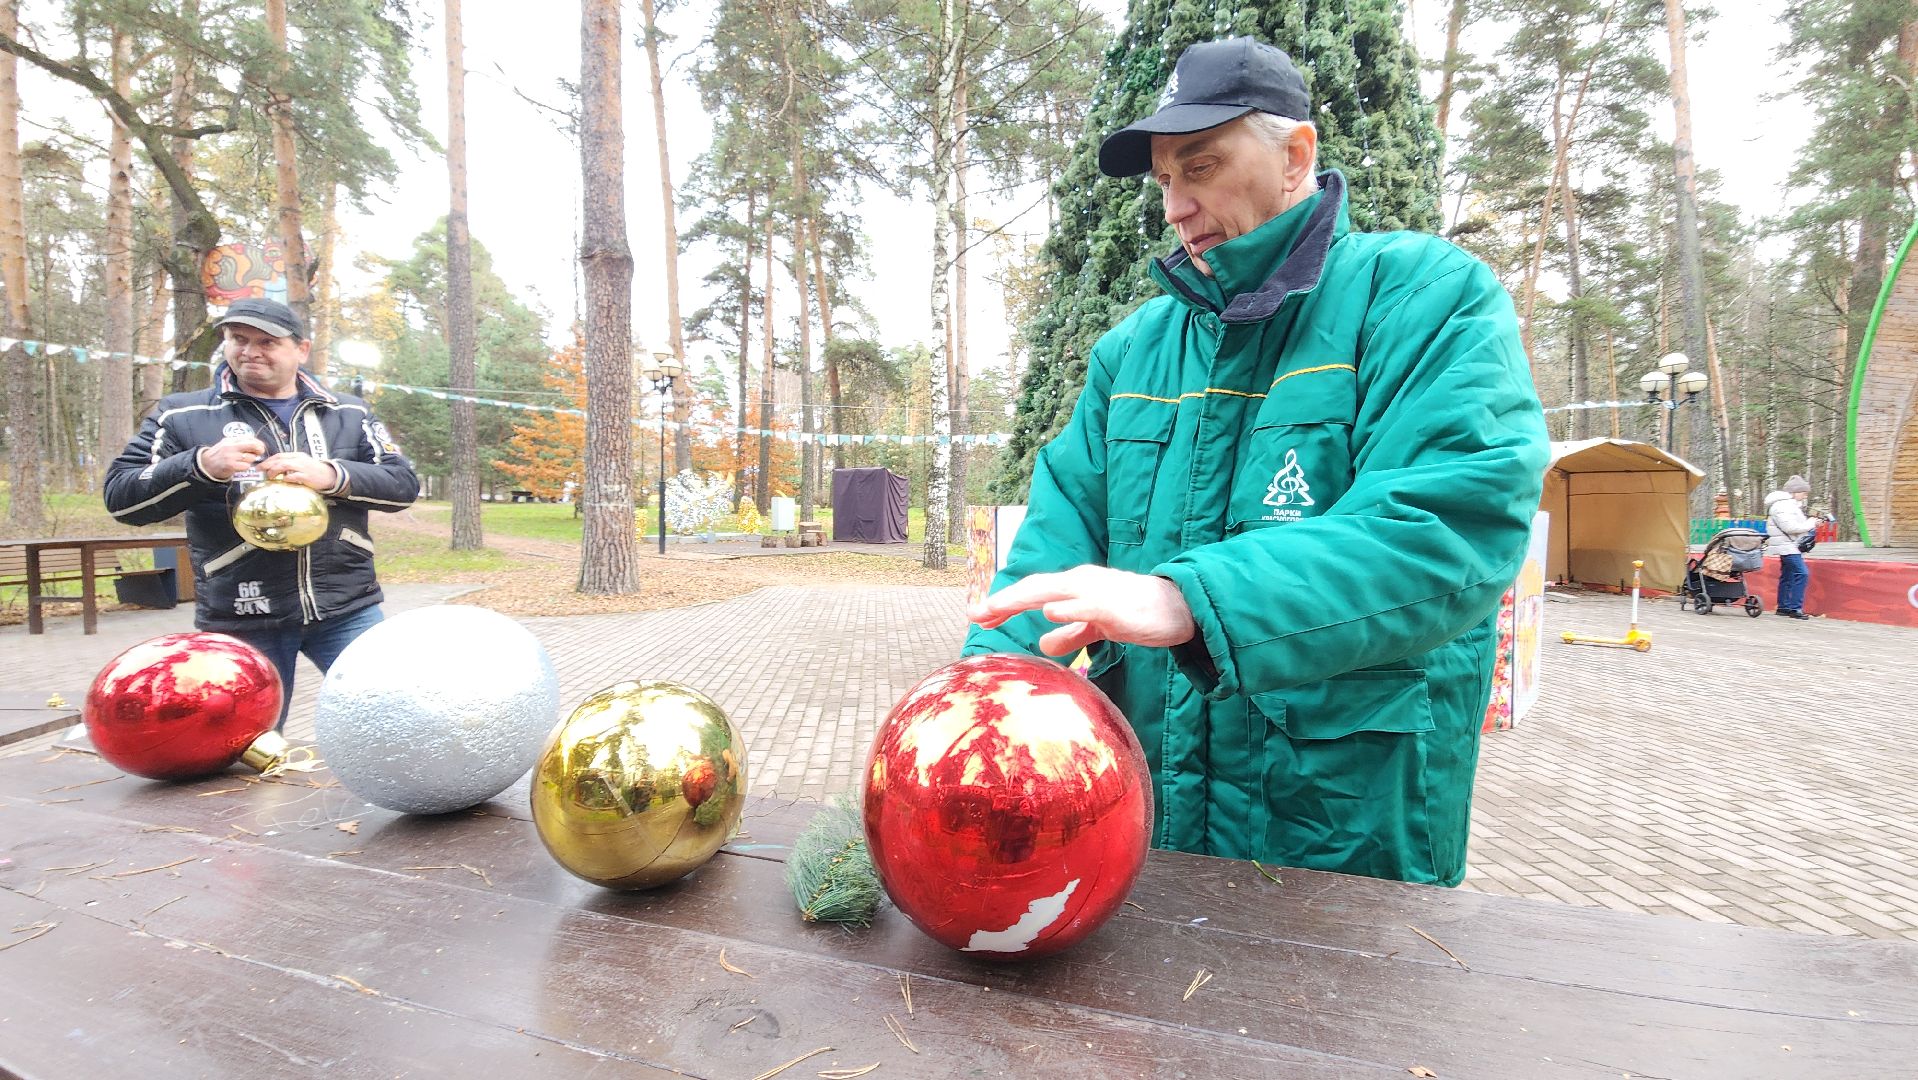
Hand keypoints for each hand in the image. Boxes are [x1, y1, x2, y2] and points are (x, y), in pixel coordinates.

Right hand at [199, 435, 268, 480]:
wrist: (205, 464)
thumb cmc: (218, 455)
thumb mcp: (227, 444)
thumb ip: (239, 442)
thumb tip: (255, 443)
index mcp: (231, 440)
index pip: (250, 438)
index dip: (258, 443)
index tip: (261, 447)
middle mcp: (231, 446)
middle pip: (253, 445)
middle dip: (259, 450)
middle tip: (259, 453)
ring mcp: (231, 456)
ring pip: (251, 458)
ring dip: (250, 461)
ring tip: (243, 461)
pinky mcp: (231, 465)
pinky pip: (246, 466)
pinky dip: (245, 467)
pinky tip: (240, 467)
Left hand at [259, 451, 340, 490]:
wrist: (330, 476)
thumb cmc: (314, 471)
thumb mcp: (302, 464)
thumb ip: (290, 465)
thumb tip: (275, 469)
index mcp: (297, 456)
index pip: (279, 455)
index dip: (268, 460)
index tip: (260, 466)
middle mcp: (299, 459)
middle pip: (279, 460)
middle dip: (267, 465)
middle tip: (260, 471)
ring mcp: (303, 467)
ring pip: (284, 466)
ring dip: (274, 471)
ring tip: (270, 476)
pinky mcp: (306, 476)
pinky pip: (293, 476)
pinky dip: (286, 478)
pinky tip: (283, 480)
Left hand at [969, 565, 1196, 656]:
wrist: (1177, 609)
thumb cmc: (1137, 614)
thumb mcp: (1097, 627)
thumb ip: (1071, 634)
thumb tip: (1043, 644)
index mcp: (1074, 587)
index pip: (1031, 592)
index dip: (1004, 603)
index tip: (978, 615)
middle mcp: (1080, 583)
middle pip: (1033, 588)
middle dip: (1002, 601)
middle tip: (974, 613)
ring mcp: (1096, 592)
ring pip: (1052, 590)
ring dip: (1022, 598)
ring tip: (995, 607)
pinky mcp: (1115, 606)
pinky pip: (1087, 605)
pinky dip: (1067, 608)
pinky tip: (1048, 612)